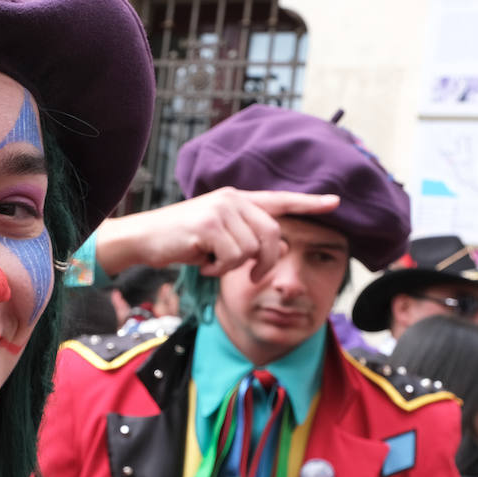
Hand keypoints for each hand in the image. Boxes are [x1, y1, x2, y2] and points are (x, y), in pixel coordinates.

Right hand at [93, 190, 340, 280]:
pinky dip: (219, 270)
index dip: (307, 202)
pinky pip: (232, 258)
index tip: (335, 201)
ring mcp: (220, 209)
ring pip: (251, 250)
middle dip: (265, 262)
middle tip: (250, 277)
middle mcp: (231, 199)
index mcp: (236, 199)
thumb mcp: (218, 237)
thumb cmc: (180, 240)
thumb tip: (285, 245)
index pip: (278, 200)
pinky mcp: (208, 225)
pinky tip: (202, 262)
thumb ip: (248, 236)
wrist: (142, 239)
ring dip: (232, 268)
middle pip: (272, 234)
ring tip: (210, 261)